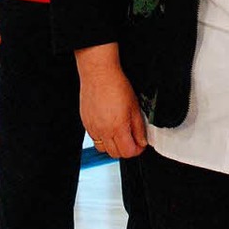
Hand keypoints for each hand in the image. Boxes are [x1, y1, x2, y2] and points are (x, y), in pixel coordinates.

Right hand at [76, 44, 147, 158]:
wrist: (99, 74)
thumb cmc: (116, 85)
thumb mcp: (134, 106)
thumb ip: (139, 127)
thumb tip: (142, 140)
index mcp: (117, 127)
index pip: (128, 152)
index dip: (137, 150)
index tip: (140, 144)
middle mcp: (103, 131)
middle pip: (115, 154)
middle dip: (126, 149)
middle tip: (132, 140)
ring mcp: (93, 128)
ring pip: (103, 149)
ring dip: (113, 146)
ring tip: (120, 135)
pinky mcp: (86, 123)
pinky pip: (94, 139)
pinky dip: (102, 138)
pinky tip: (108, 127)